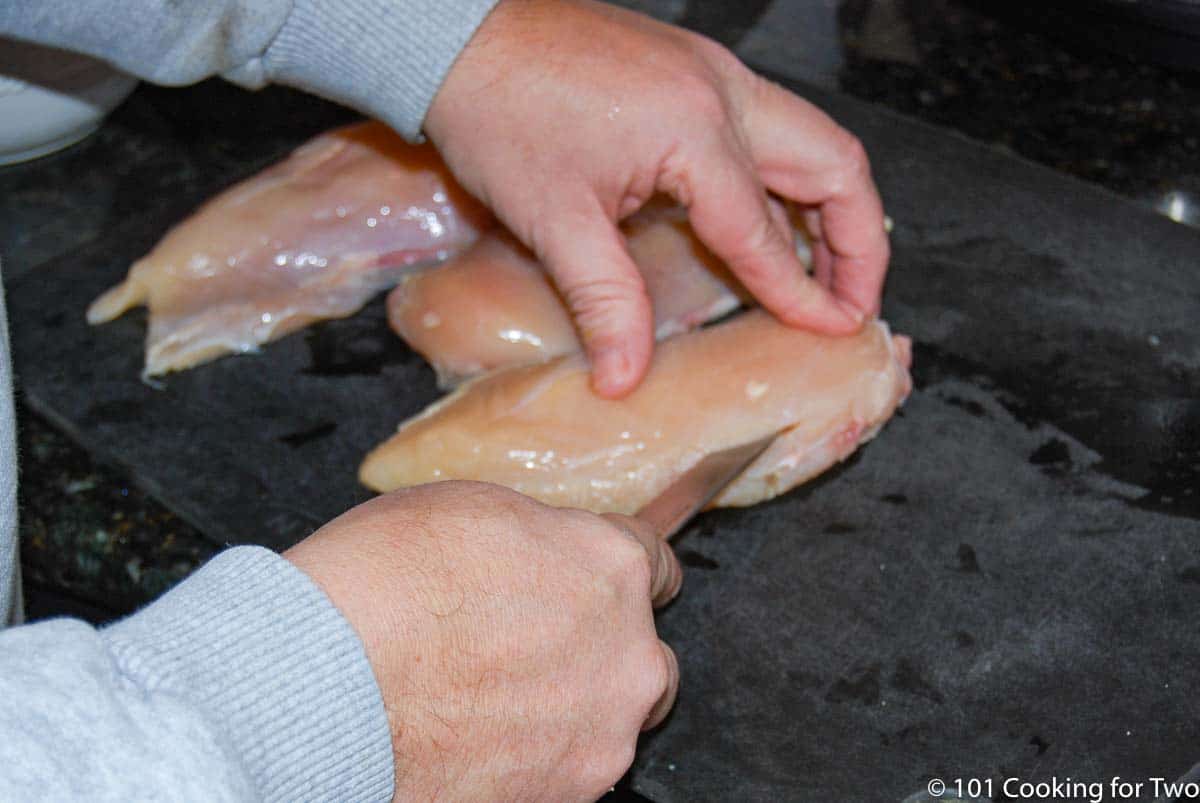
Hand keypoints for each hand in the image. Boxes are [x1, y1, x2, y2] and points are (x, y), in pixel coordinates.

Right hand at [284, 482, 681, 801]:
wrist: (329, 682)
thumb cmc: (387, 582)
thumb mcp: (474, 509)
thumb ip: (541, 539)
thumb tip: (548, 553)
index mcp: (610, 567)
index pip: (657, 566)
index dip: (617, 574)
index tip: (595, 587)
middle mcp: (627, 653)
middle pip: (644, 654)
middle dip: (602, 650)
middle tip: (531, 649)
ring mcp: (602, 734)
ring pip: (612, 719)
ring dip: (574, 709)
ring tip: (494, 702)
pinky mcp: (566, 795)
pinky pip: (569, 769)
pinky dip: (537, 757)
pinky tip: (479, 738)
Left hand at [425, 0, 888, 397]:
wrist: (457, 35)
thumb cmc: (499, 115)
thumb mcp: (554, 221)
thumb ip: (605, 303)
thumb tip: (625, 379)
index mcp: (697, 130)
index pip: (765, 230)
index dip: (803, 292)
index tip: (835, 332)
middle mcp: (723, 91)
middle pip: (834, 163)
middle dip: (857, 239)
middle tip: (852, 302)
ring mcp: (712, 71)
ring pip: (809, 139)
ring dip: (828, 207)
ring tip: (823, 272)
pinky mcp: (691, 70)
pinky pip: (768, 128)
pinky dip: (785, 181)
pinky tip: (765, 222)